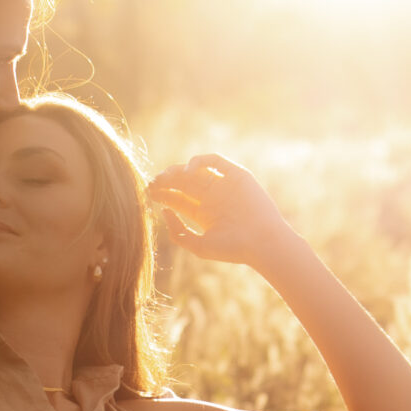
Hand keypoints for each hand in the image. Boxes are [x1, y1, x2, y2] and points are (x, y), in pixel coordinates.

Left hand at [148, 153, 300, 270]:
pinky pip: (215, 161)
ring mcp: (225, 186)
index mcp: (204, 214)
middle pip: (183, 184)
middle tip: (153, 182)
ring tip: (166, 176)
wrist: (262, 242)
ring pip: (196, 171)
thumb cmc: (232, 249)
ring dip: (179, 171)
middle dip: (167, 181)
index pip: (178, 199)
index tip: (148, 192)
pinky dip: (200, 161)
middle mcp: (213, 198)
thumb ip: (178, 232)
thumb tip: (164, 211)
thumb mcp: (198, 245)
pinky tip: (187, 170)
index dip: (162, 194)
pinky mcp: (237, 175)